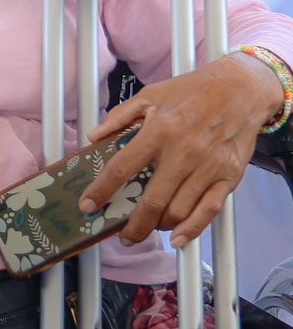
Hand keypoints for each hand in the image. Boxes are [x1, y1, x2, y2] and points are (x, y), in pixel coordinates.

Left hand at [81, 54, 283, 246]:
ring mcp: (208, 167)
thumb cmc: (191, 91)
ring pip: (179, 210)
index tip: (88, 205)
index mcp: (158, 131)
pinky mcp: (228, 176)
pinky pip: (209, 210)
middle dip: (134, 225)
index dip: (102, 190)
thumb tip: (94, 137)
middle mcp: (183, 153)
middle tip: (123, 236)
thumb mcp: (149, 95)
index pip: (122, 168)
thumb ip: (119, 117)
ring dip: (159, 226)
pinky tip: (178, 238)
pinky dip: (193, 229)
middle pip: (152, 200)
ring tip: (147, 229)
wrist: (240, 89)